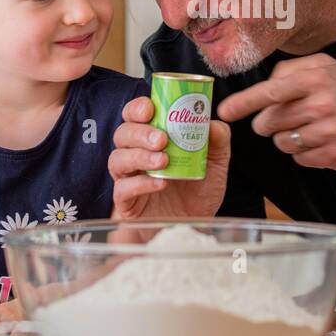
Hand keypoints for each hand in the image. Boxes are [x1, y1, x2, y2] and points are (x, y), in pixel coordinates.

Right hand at [108, 95, 230, 221]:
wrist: (197, 227)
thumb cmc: (200, 191)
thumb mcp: (216, 163)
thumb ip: (218, 141)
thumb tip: (211, 122)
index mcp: (152, 139)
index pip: (135, 116)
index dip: (137, 108)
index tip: (150, 109)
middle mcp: (136, 155)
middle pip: (122, 133)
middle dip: (140, 132)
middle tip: (162, 139)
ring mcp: (129, 179)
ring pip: (117, 159)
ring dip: (138, 156)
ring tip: (163, 161)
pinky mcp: (127, 203)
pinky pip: (122, 189)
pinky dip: (140, 184)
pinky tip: (160, 183)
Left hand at [217, 53, 335, 170]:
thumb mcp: (326, 67)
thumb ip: (292, 70)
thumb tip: (265, 86)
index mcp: (315, 79)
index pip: (270, 92)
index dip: (243, 103)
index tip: (225, 112)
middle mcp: (320, 105)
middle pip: (269, 122)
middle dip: (268, 123)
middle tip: (287, 118)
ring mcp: (327, 132)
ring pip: (281, 142)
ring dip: (287, 138)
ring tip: (308, 129)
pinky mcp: (333, 155)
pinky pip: (299, 159)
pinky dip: (303, 153)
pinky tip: (320, 142)